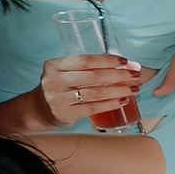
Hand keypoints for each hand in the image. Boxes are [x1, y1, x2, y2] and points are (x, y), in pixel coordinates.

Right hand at [29, 53, 143, 129]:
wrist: (39, 109)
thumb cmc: (60, 88)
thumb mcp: (65, 73)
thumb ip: (86, 69)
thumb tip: (125, 65)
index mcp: (54, 65)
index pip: (85, 60)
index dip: (108, 60)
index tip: (126, 61)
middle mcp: (54, 80)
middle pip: (93, 76)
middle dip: (118, 75)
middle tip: (135, 75)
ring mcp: (58, 98)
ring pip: (95, 92)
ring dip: (118, 90)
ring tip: (134, 89)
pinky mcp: (64, 113)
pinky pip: (93, 107)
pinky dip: (110, 104)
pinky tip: (123, 101)